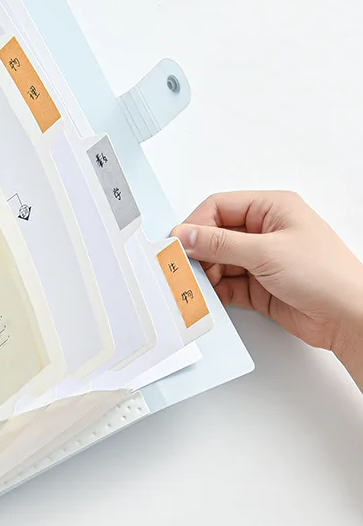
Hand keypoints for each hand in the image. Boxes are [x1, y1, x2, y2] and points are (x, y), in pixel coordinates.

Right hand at [172, 191, 362, 373]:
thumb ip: (220, 244)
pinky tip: (209, 297)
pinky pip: (228, 284)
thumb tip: (186, 235)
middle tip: (182, 267)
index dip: (196, 224)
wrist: (350, 318)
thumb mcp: (266, 252)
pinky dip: (216, 291)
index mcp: (272, 208)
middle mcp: (266, 231)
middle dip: (198, 251)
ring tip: (195, 285)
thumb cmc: (326, 275)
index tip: (179, 242)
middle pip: (216, 235)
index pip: (220, 207)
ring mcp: (263, 259)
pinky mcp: (261, 286)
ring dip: (205, 273)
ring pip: (219, 261)